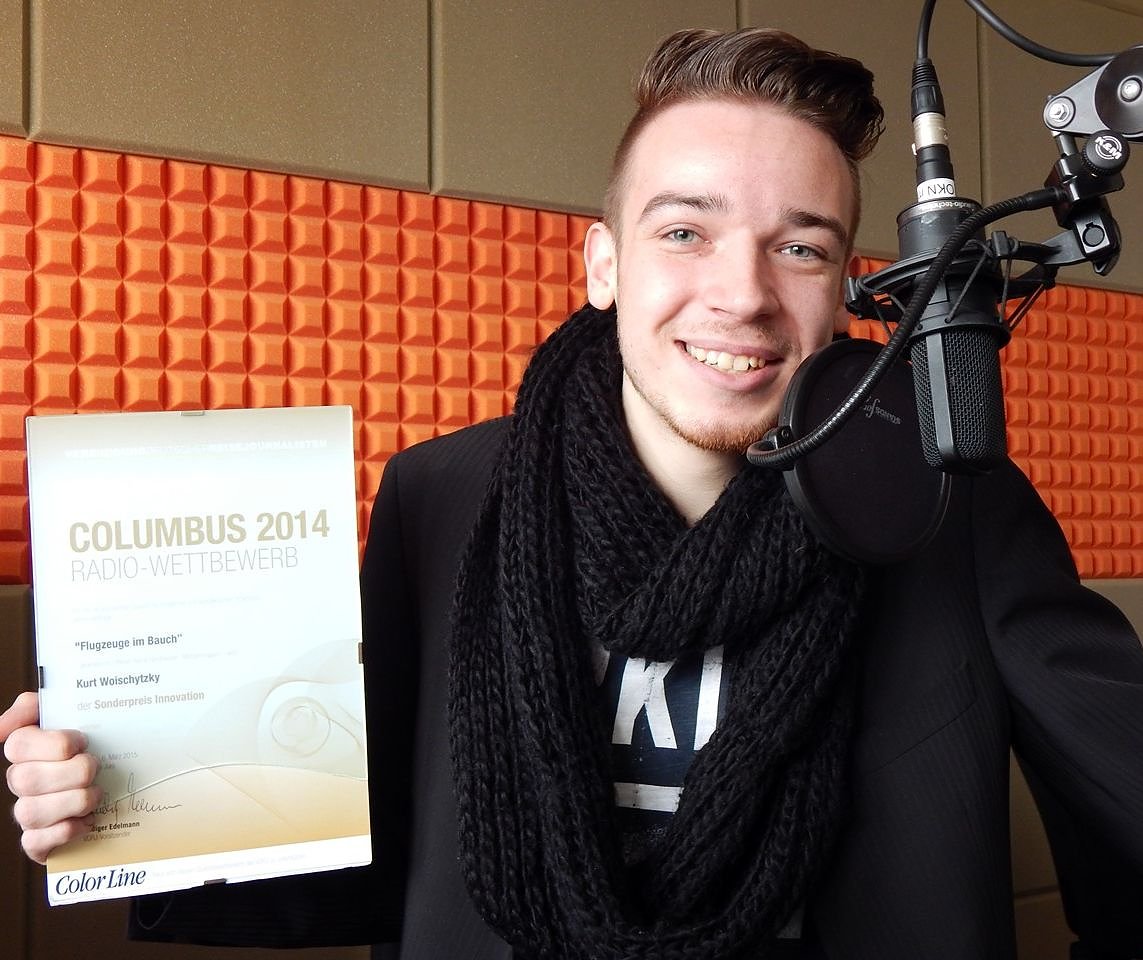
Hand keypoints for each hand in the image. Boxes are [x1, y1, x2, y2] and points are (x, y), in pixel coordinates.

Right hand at [1, 691, 100, 863]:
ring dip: (75, 801)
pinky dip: (67, 831)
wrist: (116, 783)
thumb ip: (37, 705)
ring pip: (32, 812)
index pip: (18, 745)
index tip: (82, 742)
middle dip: (73, 772)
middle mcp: (21, 782)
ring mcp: (27, 813)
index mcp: (26, 751)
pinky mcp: (37, 842)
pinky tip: (87, 821)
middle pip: (28, 780)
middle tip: (95, 768)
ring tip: (96, 795)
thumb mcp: (71, 715)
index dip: (56, 743)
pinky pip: (36, 842)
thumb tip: (2, 727)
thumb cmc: (90, 748)